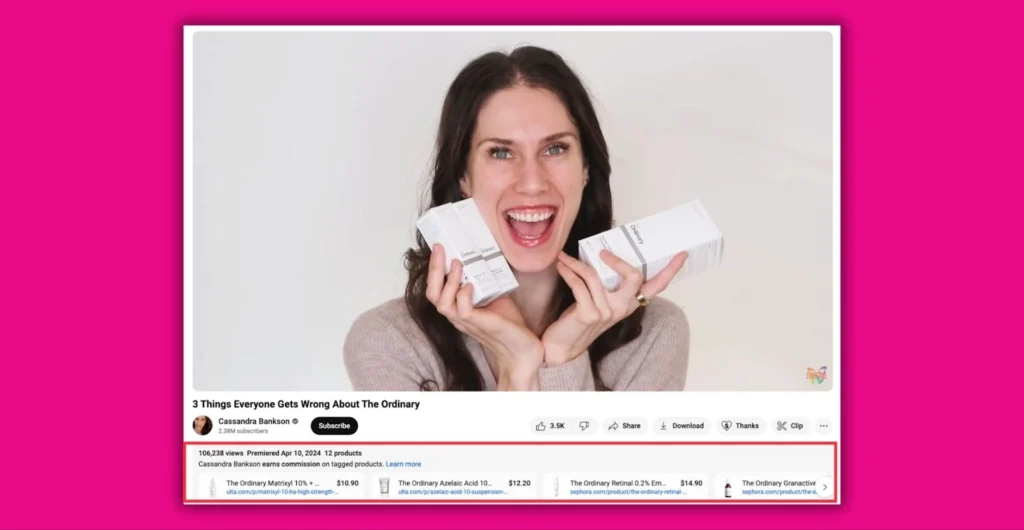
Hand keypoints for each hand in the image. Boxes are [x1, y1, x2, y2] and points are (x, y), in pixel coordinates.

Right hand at [425, 244, 543, 389]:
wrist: (522, 350)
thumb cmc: (508, 324)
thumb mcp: (494, 296)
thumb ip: (485, 282)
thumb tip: (484, 259)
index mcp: (458, 308)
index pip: (436, 289)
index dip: (434, 269)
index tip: (440, 248)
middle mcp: (458, 316)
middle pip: (433, 294)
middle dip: (434, 269)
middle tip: (440, 249)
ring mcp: (467, 322)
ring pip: (442, 303)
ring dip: (448, 281)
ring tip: (457, 263)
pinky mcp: (480, 325)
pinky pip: (462, 311)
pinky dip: (463, 296)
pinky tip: (471, 285)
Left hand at [542, 250, 687, 365]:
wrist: (562, 346)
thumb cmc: (580, 320)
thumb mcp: (600, 300)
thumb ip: (607, 284)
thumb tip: (601, 255)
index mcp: (629, 303)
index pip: (656, 287)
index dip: (670, 270)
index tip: (681, 254)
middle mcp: (622, 308)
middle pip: (634, 277)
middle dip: (618, 260)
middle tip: (602, 252)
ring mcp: (607, 312)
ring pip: (595, 276)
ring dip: (577, 263)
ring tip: (564, 257)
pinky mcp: (589, 314)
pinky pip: (579, 284)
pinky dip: (568, 272)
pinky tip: (561, 266)